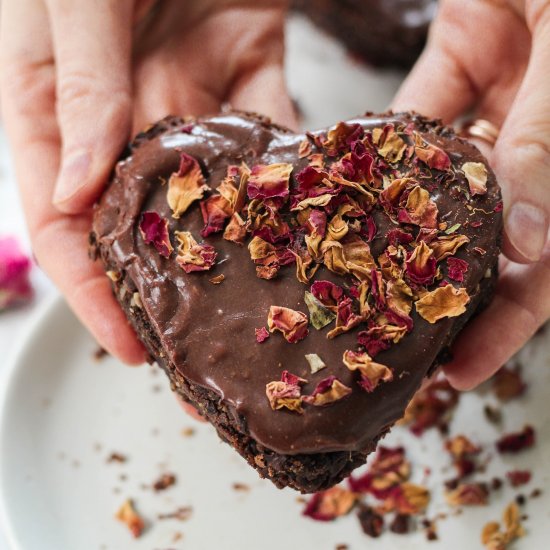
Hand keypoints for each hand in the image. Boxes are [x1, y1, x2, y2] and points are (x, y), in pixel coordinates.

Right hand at [0, 0, 295, 363]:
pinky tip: (309, 213)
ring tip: (264, 302)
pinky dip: (287, 174)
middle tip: (204, 347)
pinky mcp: (247, 68)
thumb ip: (79, 88)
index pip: (61, 222)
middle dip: (169, 285)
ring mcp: (187, 96)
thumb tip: (74, 193)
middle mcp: (120, 114)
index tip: (126, 345)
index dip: (89, 290)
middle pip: (140, 220)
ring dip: (236, 241)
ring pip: (210, 188)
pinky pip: (268, 135)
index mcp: (52, 105)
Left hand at [392, 0, 549, 388]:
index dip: (509, 324)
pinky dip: (384, 144)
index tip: (460, 372)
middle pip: (488, 236)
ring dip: (402, 219)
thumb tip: (530, 246)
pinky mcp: (461, 57)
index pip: (544, 264)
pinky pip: (416, 115)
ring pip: (446, 177)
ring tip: (355, 273)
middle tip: (388, 335)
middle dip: (441, 285)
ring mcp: (498, 100)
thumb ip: (544, 145)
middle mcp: (537, 138)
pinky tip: (345, 179)